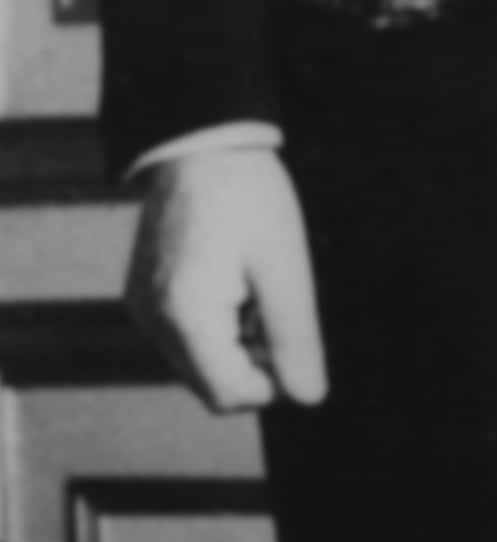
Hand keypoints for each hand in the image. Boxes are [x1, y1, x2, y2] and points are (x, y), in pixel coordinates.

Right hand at [127, 147, 328, 411]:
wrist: (199, 143)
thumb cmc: (249, 197)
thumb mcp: (286, 268)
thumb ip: (296, 337)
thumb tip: (308, 398)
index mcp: (184, 315)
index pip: (230, 395)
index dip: (273, 382)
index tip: (294, 337)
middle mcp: (151, 320)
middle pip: (213, 386)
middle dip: (255, 363)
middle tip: (276, 305)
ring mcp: (142, 308)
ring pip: (201, 364)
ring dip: (239, 344)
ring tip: (254, 287)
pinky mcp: (144, 295)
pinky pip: (187, 337)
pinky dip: (218, 326)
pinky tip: (234, 281)